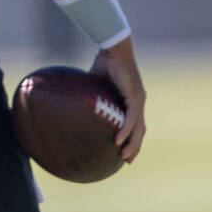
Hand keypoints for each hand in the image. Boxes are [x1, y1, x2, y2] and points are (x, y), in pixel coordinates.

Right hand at [90, 37, 145, 162]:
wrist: (113, 50)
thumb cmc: (104, 63)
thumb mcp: (95, 84)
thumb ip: (90, 94)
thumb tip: (71, 98)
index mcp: (131, 100)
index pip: (135, 123)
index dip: (131, 137)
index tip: (124, 150)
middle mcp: (138, 102)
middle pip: (140, 130)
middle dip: (134, 146)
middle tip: (127, 161)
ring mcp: (138, 101)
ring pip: (138, 128)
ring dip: (132, 144)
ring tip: (125, 158)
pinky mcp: (135, 97)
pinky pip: (131, 118)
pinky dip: (126, 130)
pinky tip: (119, 140)